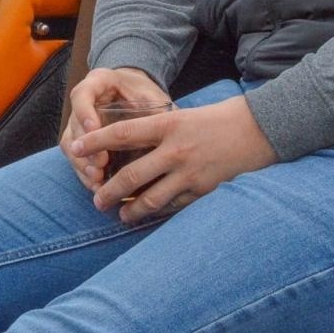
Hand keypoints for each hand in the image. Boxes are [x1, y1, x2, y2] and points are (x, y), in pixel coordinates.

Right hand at [60, 67, 171, 192]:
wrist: (135, 92)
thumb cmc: (144, 93)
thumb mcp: (151, 95)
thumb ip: (156, 111)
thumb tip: (168, 137)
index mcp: (98, 82)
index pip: (82, 95)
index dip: (85, 113)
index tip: (94, 130)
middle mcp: (83, 101)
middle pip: (74, 124)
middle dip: (85, 148)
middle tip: (100, 165)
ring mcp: (79, 121)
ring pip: (70, 144)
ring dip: (81, 164)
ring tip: (97, 181)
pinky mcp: (81, 139)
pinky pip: (75, 157)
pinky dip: (83, 172)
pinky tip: (96, 185)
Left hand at [70, 93, 277, 222]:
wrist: (257, 130)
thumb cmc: (214, 120)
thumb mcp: (180, 116)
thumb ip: (154, 130)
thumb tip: (122, 143)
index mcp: (166, 124)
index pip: (121, 133)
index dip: (95, 142)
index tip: (76, 148)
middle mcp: (175, 150)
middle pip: (131, 175)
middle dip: (108, 190)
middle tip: (95, 200)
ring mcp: (190, 173)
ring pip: (151, 199)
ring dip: (131, 210)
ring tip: (119, 215)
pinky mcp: (204, 191)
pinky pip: (174, 206)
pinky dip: (158, 213)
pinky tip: (147, 216)